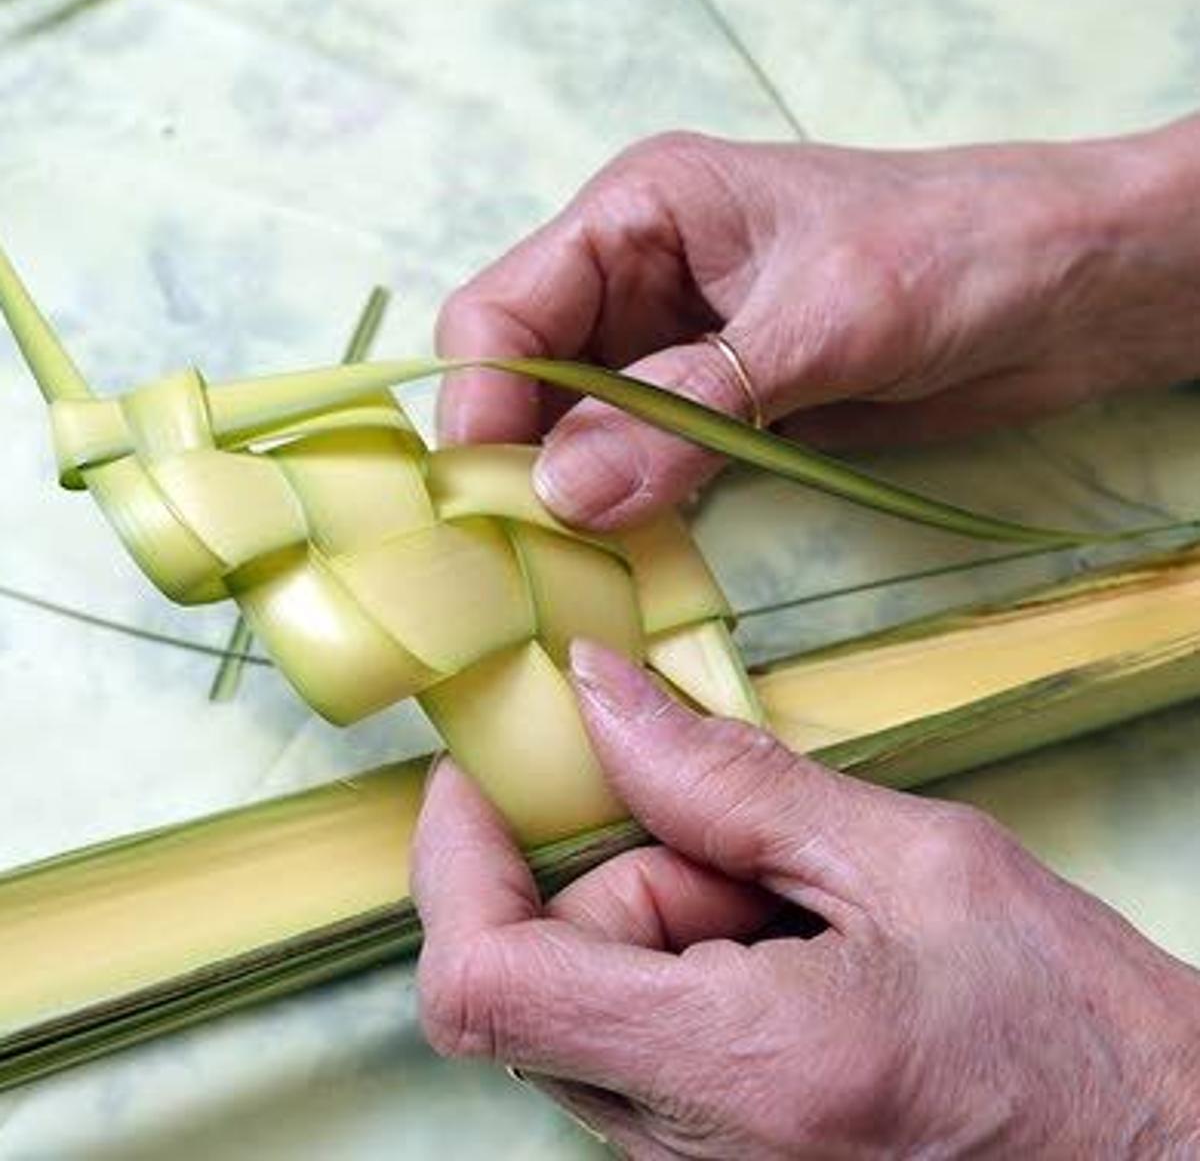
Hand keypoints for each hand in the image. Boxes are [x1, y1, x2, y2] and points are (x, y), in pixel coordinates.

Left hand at [412, 641, 1199, 1157]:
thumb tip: (599, 694)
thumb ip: (729, 780)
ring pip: (585, 1001)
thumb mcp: (911, 863)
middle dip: (618, 873)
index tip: (481, 771)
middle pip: (537, 975)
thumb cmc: (1075, 1033)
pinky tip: (797, 959)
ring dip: (668, 921)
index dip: (453, 863)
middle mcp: (688, 1156)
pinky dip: (688, 965)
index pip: (487, 984)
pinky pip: (634, 1038)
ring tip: (809, 919)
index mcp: (738, 1072)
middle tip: (756, 850)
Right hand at [436, 118, 1199, 529]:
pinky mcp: (716, 412)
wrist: (1071, 288)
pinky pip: (638, 467)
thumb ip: (689, 405)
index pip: (503, 312)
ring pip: (576, 433)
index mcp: (639, 215)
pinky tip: (621, 562)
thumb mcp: (820, 321)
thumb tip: (563, 492)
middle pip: (526, 381)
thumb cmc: (959, 253)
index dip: (480, 406)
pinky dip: (624, 513)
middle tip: (519, 561)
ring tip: (560, 577)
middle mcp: (638, 282)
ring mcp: (675, 353)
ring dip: (568, 499)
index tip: (486, 502)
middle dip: (516, 463)